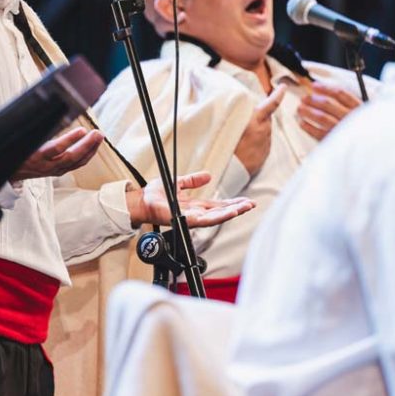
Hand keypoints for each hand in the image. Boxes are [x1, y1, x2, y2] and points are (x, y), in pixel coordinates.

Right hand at [11, 126, 103, 179]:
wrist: (7, 171)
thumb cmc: (13, 152)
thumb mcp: (21, 140)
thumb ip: (35, 131)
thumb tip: (48, 113)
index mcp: (35, 157)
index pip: (56, 149)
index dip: (70, 139)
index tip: (82, 130)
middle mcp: (46, 166)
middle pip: (71, 157)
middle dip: (86, 145)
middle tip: (97, 133)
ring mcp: (53, 170)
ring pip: (76, 163)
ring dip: (90, 150)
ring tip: (99, 136)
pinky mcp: (58, 172)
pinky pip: (76, 165)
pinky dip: (86, 155)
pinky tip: (93, 146)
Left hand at [127, 171, 254, 227]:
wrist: (141, 201)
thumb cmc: (155, 195)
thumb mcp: (178, 183)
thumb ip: (193, 180)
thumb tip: (208, 175)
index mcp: (196, 206)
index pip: (218, 206)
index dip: (232, 203)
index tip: (246, 201)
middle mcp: (196, 214)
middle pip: (221, 212)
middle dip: (237, 209)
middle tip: (252, 205)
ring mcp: (191, 218)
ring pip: (216, 218)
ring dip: (232, 213)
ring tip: (244, 208)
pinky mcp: (186, 220)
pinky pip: (205, 220)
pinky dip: (218, 217)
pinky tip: (229, 213)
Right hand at [234, 85, 286, 175]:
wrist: (229, 171)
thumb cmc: (225, 147)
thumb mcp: (227, 125)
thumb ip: (236, 115)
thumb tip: (239, 110)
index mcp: (255, 121)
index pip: (271, 104)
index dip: (278, 95)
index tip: (283, 87)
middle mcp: (263, 131)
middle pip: (265, 119)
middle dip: (258, 118)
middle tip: (244, 122)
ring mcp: (265, 144)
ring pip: (264, 132)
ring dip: (257, 131)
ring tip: (242, 138)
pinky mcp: (264, 156)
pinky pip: (263, 144)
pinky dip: (257, 143)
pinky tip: (245, 148)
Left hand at [297, 82, 360, 140]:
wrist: (369, 152)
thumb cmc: (364, 131)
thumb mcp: (363, 114)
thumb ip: (349, 105)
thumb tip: (326, 95)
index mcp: (358, 108)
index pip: (340, 94)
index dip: (325, 88)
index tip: (314, 86)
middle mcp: (350, 118)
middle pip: (328, 104)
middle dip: (313, 99)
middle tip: (304, 98)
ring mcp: (342, 130)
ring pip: (321, 117)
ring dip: (308, 111)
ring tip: (300, 108)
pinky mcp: (335, 142)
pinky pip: (318, 133)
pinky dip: (308, 127)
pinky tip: (302, 123)